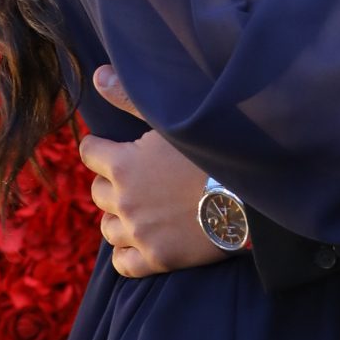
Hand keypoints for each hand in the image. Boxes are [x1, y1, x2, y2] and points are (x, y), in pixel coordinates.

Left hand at [80, 67, 226, 278]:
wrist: (250, 195)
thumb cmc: (214, 151)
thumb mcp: (172, 120)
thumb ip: (130, 97)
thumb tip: (96, 76)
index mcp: (124, 163)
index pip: (89, 152)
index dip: (100, 148)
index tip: (112, 148)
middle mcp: (124, 199)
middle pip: (97, 191)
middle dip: (111, 183)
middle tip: (137, 179)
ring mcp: (139, 232)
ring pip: (107, 227)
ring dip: (118, 217)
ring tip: (139, 210)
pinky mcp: (157, 258)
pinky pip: (122, 263)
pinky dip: (127, 253)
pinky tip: (141, 241)